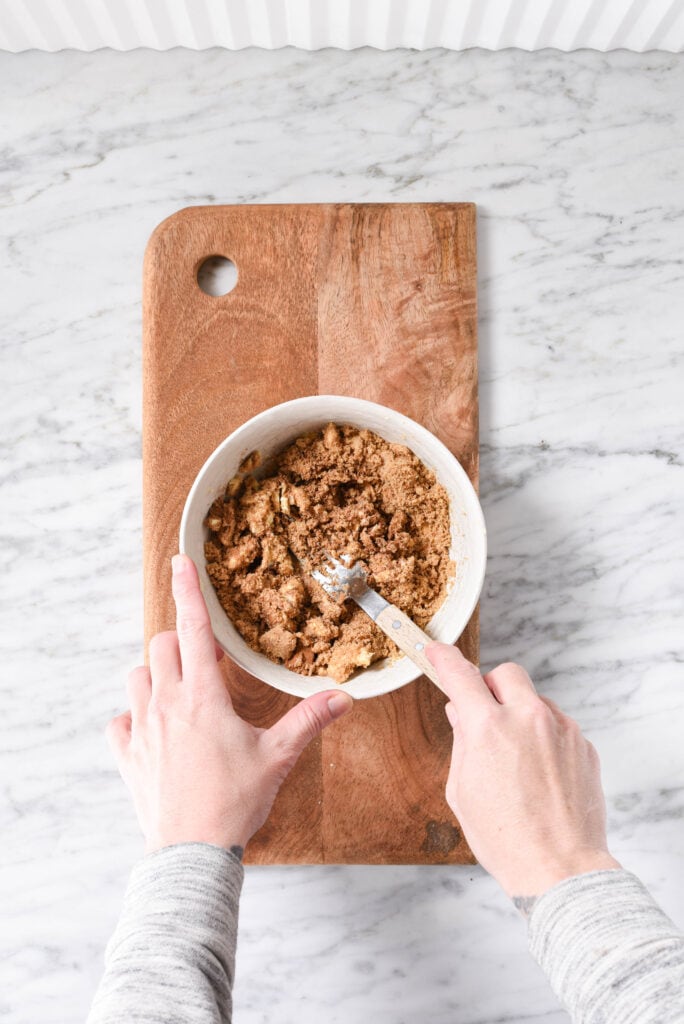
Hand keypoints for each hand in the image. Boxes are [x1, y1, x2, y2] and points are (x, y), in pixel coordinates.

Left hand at [107, 554, 353, 852]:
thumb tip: (343, 697)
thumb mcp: (277, 757)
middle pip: (161, 645)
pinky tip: (152, 728)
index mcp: (203, 697)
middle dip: (181, 640)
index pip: (193, 629)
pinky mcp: (127, 755)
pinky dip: (133, 715)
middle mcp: (166, 704)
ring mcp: (141, 729)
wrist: (190, 852)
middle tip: (207, 660)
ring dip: (156, 673)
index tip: (181, 561)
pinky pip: (120, 720)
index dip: (189, 590)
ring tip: (180, 690)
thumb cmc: (234, 802)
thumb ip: (308, 720)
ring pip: (136, 676)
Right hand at [426, 643, 619, 907]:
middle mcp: (527, 719)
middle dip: (492, 687)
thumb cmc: (505, 838)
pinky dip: (545, 738)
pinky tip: (540, 774)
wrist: (560, 868)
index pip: (461, 675)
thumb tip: (462, 714)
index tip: (436, 651)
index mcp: (488, 728)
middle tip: (485, 715)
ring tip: (517, 760)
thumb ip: (462, 743)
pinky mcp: (583, 745)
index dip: (444, 659)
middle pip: (507, 673)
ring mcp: (561, 730)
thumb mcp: (463, 790)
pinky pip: (558, 726)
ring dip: (521, 715)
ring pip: (536, 700)